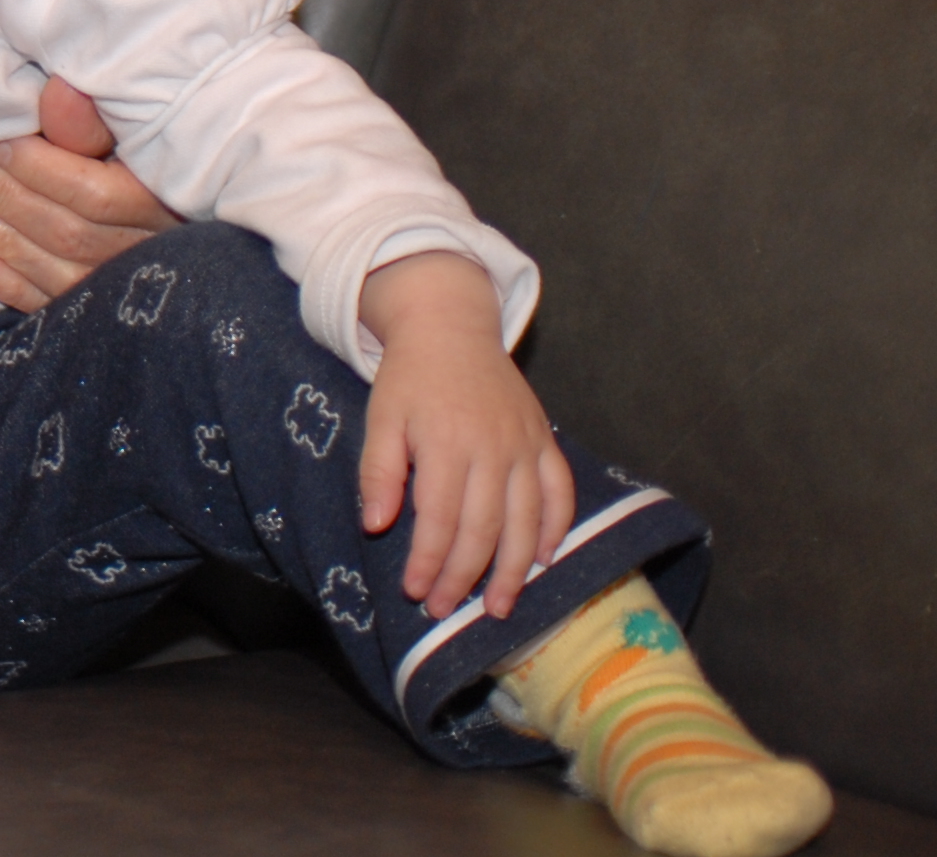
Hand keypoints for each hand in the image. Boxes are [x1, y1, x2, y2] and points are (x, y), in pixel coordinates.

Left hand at [0, 76, 178, 309]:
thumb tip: (57, 88)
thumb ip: (89, 122)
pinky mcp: (96, 314)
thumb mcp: (124, 137)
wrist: (166, 227)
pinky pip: (49, 305)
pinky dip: (6, 284)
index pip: (93, 194)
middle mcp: (145, 250)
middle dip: (7, 200)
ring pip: (57, 269)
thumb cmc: (131, 163)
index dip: (39, 168)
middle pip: (69, 233)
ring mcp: (121, 288)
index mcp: (158, 201)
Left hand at [356, 251, 573, 621]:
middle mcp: (492, 448)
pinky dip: (557, 528)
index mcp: (446, 443)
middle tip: (447, 610)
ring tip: (500, 606)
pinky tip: (544, 558)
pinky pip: (560, 492)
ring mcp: (524, 445)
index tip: (416, 592)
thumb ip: (379, 472)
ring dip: (514, 569)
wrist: (450, 327)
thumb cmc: (409, 378)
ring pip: (526, 521)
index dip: (428, 562)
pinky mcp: (545, 440)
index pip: (440, 521)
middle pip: (484, 530)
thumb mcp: (380, 418)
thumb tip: (375, 525)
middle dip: (464, 577)